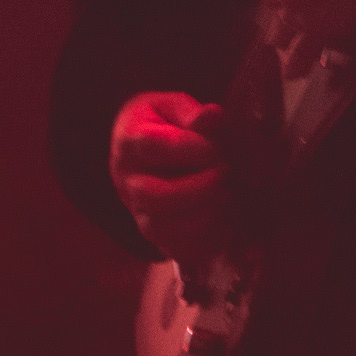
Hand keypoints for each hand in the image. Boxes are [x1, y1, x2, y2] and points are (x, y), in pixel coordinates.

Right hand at [110, 91, 228, 267]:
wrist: (140, 152)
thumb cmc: (162, 124)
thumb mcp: (171, 107)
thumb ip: (192, 113)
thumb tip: (213, 114)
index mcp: (129, 142)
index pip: (153, 147)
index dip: (190, 148)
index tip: (217, 147)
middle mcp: (128, 181)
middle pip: (153, 195)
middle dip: (198, 188)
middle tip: (226, 173)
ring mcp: (138, 212)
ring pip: (161, 227)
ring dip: (203, 215)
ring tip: (228, 195)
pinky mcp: (155, 236)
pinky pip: (176, 249)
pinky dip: (205, 240)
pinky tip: (226, 220)